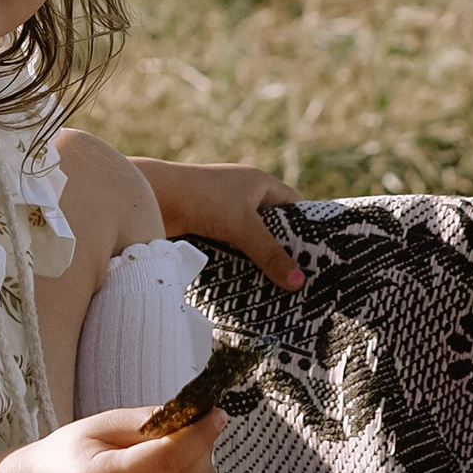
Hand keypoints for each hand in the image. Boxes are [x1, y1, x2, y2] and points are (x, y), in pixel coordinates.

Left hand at [129, 155, 303, 289]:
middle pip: (274, 227)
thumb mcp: (242, 226)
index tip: (320, 257)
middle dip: (285, 251)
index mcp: (259, 183)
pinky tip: (249, 284)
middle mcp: (244, 195)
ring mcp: (225, 212)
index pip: (294, 207)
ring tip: (281, 289)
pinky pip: (233, 249)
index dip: (307, 229)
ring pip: (252, 241)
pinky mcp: (207, 228)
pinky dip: (240, 263)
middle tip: (304, 280)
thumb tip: (299, 283)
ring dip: (260, 260)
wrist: (151, 197)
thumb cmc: (201, 199)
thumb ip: (270, 254)